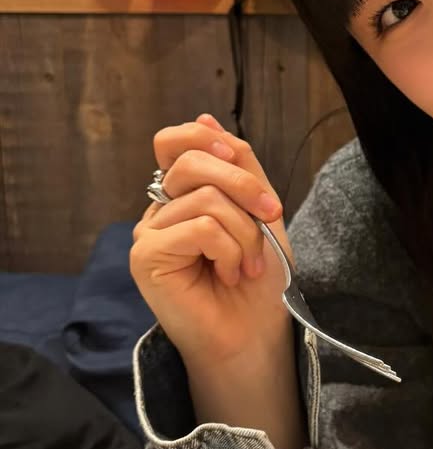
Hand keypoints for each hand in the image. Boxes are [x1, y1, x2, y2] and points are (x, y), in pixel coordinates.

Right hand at [130, 113, 293, 364]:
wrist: (254, 333)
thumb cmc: (257, 279)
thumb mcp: (258, 210)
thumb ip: (238, 165)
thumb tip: (205, 115)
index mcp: (182, 194)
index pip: (174, 140)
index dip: (209, 139)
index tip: (241, 162)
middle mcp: (159, 209)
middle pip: (194, 161)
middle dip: (245, 186)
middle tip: (270, 217)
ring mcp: (148, 232)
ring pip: (205, 198)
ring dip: (245, 232)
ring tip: (247, 264)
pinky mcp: (146, 257)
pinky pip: (200, 227)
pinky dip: (229, 250)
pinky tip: (228, 274)